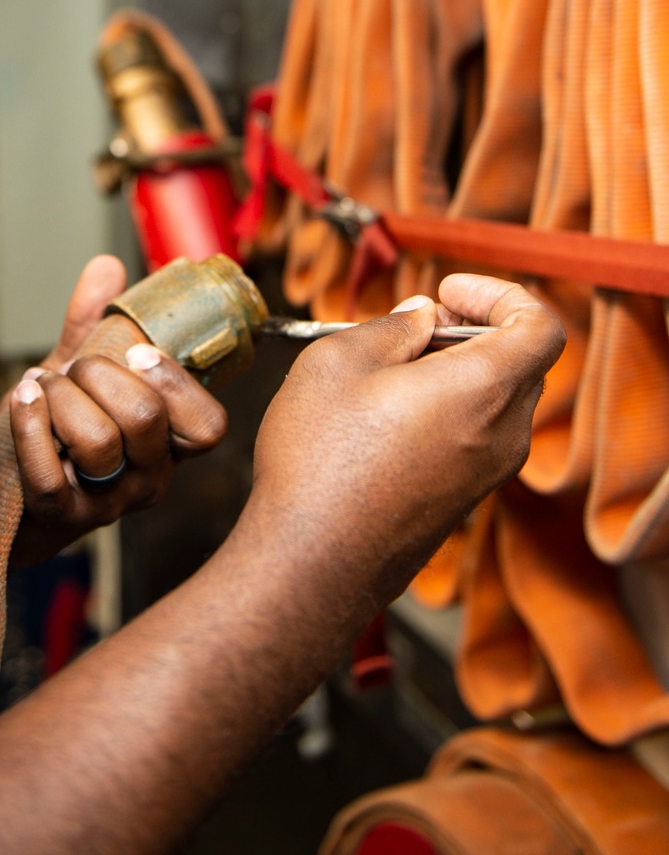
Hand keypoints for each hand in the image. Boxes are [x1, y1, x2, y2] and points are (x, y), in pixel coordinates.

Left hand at [6, 256, 227, 566]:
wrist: (3, 488)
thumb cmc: (57, 430)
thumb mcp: (82, 376)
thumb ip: (96, 326)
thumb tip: (108, 267)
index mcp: (169, 443)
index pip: (208, 427)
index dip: (176, 382)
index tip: (137, 352)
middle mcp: (148, 479)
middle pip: (146, 419)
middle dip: (99, 373)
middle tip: (75, 368)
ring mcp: (107, 503)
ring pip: (98, 442)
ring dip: (61, 396)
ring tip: (41, 385)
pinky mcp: (59, 519)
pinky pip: (50, 475)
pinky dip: (30, 425)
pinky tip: (23, 396)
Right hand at [248, 274, 565, 612]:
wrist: (312, 563)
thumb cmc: (321, 462)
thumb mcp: (338, 361)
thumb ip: (391, 328)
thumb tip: (420, 319)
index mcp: (483, 389)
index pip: (541, 326)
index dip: (501, 294)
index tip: (448, 291)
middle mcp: (502, 435)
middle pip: (522, 360)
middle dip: (475, 327)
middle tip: (419, 323)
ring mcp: (488, 474)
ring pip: (499, 399)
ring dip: (460, 369)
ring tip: (393, 366)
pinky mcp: (465, 499)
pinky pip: (479, 434)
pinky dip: (451, 407)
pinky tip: (388, 412)